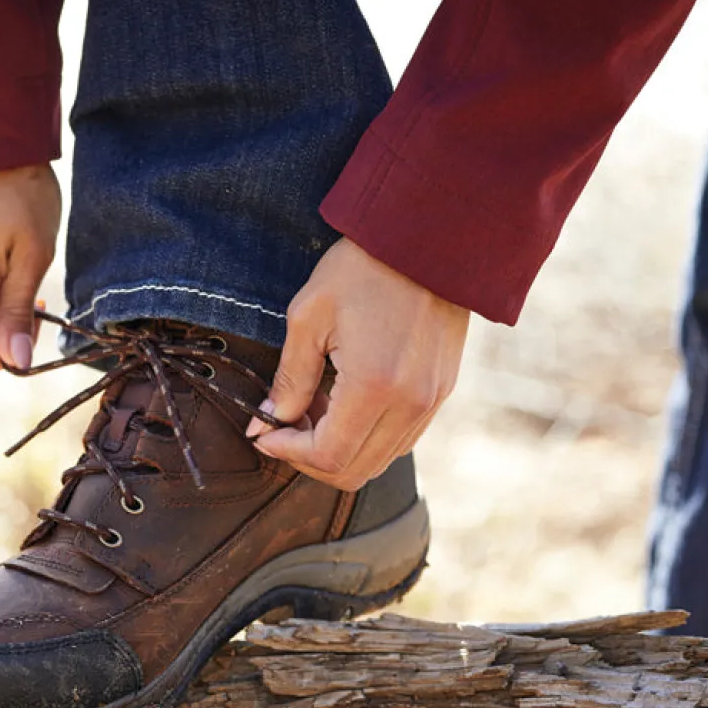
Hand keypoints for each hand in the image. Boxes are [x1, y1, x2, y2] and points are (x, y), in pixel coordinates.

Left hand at [247, 238, 470, 490]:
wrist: (429, 236)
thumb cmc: (363, 267)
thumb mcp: (309, 318)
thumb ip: (288, 381)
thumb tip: (265, 426)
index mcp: (374, 385)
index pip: (328, 456)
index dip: (289, 454)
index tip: (266, 434)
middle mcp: (410, 403)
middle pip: (355, 471)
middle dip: (310, 458)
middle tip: (285, 426)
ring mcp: (431, 401)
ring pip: (379, 461)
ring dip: (339, 448)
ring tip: (315, 407)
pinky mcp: (442, 392)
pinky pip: (401, 439)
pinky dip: (367, 436)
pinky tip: (345, 401)